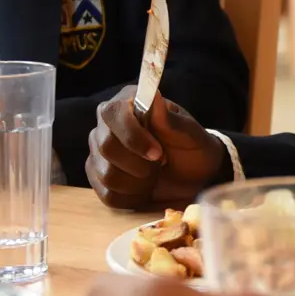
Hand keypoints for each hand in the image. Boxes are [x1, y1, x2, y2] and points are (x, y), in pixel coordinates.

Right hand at [85, 86, 224, 210]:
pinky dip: (132, 197)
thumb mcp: (191, 135)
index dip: (133, 136)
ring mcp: (99, 152)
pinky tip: (145, 189)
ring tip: (154, 175)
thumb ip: (172, 120)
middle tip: (160, 164)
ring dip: (137, 183)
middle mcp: (107, 125)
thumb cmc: (193, 148)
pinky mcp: (99, 178)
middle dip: (139, 164)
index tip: (158, 153)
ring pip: (106, 174)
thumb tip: (154, 97)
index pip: (113, 114)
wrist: (195, 176)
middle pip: (106, 146)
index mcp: (128, 104)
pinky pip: (107, 195)